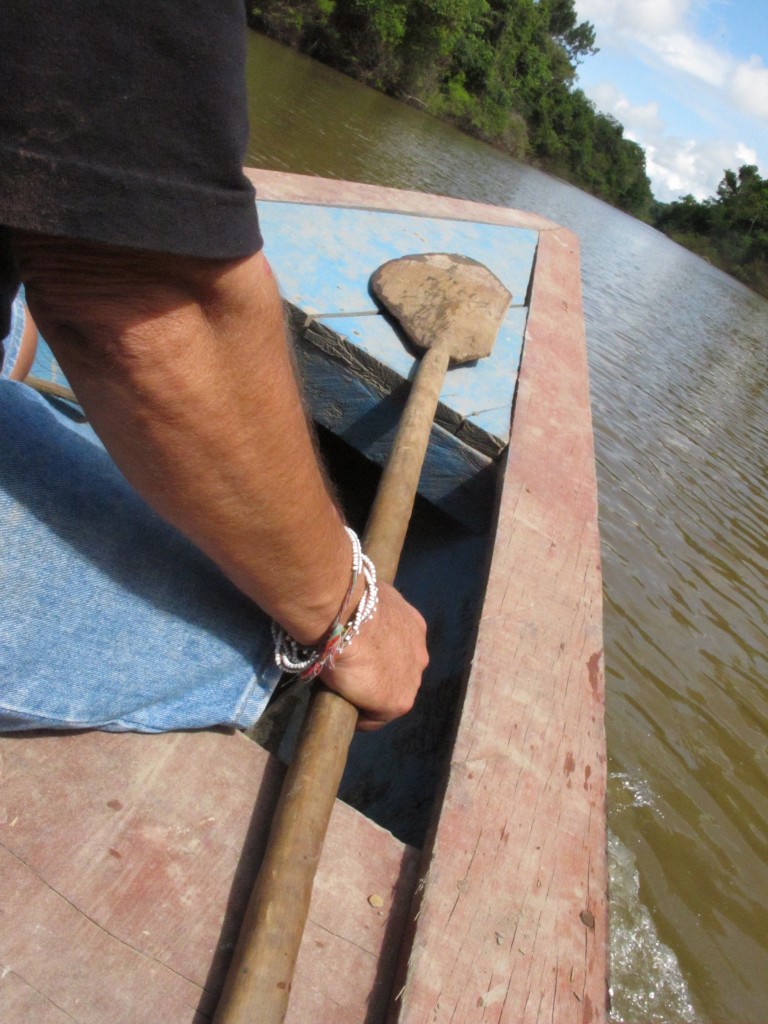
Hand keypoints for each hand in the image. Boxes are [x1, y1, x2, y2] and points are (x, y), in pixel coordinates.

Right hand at [321, 582, 428, 730]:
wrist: (343, 616)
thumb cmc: (348, 601)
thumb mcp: (366, 598)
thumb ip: (369, 610)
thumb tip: (354, 611)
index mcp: (413, 627)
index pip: (397, 648)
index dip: (377, 655)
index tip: (357, 656)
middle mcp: (420, 654)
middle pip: (397, 673)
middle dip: (377, 675)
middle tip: (349, 675)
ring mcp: (412, 680)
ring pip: (389, 695)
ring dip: (370, 695)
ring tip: (343, 693)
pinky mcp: (399, 702)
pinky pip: (377, 717)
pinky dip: (361, 716)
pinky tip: (343, 709)